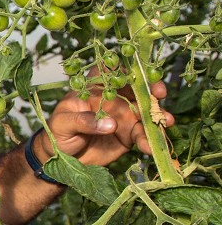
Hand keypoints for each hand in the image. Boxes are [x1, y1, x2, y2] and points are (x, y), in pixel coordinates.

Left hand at [40, 76, 172, 167]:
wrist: (62, 158)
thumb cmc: (58, 132)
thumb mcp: (63, 123)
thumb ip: (83, 121)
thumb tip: (110, 124)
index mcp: (94, 89)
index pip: (109, 70)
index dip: (123, 66)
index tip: (135, 70)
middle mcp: (114, 99)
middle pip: (136, 88)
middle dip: (151, 87)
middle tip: (159, 93)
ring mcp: (124, 116)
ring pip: (146, 111)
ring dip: (158, 114)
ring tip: (166, 120)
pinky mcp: (130, 135)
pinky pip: (144, 135)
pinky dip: (150, 140)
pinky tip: (152, 146)